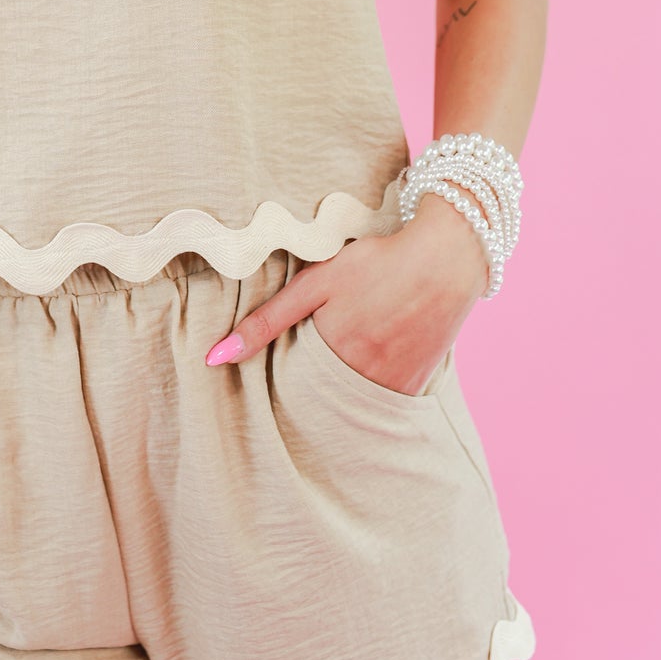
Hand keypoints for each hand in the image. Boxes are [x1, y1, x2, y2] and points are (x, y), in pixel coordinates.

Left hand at [204, 197, 486, 394]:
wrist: (446, 258)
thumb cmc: (377, 262)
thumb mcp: (316, 283)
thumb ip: (266, 322)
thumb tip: (214, 358)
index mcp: (330, 353)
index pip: (289, 385)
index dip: (285, 370)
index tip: (291, 353)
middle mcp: (361, 378)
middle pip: (321, 396)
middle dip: (313, 382)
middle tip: (332, 339)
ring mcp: (392, 387)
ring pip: (351, 401)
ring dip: (343, 387)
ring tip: (354, 345)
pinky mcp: (417, 388)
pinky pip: (383, 401)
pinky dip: (373, 388)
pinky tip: (378, 353)